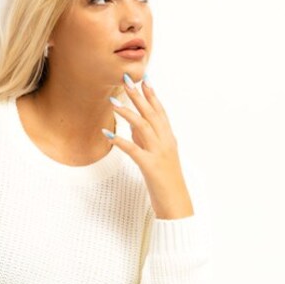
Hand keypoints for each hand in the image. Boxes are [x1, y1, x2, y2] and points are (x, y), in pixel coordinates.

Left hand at [108, 77, 193, 218]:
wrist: (176, 204)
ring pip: (143, 127)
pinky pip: (133, 150)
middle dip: (139, 96)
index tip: (144, 79)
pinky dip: (120, 141)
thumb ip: (147, 141)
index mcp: (169, 139)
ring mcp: (159, 154)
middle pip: (151, 114)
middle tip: (127, 79)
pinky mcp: (150, 167)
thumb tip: (133, 124)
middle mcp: (166, 143)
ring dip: (127, 112)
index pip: (160, 112)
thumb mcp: (158, 157)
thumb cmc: (166, 182)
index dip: (152, 95)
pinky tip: (108, 133)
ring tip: (113, 101)